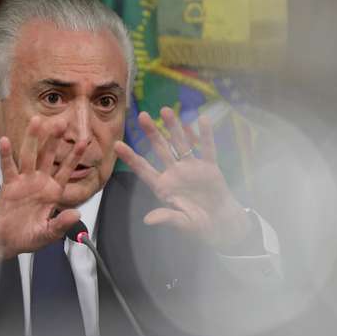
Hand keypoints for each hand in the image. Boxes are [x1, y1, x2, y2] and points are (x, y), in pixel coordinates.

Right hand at [0, 117, 85, 275]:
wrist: (5, 240)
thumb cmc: (27, 236)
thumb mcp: (48, 234)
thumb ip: (61, 224)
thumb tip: (77, 215)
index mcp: (53, 192)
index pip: (66, 170)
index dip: (74, 156)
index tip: (84, 141)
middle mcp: (39, 182)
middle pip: (48, 157)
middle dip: (54, 140)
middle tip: (60, 121)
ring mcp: (24, 181)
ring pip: (29, 156)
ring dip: (32, 139)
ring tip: (36, 120)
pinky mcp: (9, 185)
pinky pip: (8, 168)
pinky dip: (6, 154)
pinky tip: (4, 140)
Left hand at [114, 107, 251, 252]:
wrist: (220, 224)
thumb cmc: (198, 225)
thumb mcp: (182, 223)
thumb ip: (167, 218)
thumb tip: (148, 220)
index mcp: (163, 187)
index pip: (143, 169)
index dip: (131, 158)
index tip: (117, 145)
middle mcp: (175, 173)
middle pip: (160, 149)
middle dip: (152, 133)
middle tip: (141, 116)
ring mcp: (191, 168)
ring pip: (181, 144)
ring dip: (174, 128)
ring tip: (166, 110)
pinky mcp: (209, 168)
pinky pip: (207, 149)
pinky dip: (205, 135)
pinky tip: (202, 119)